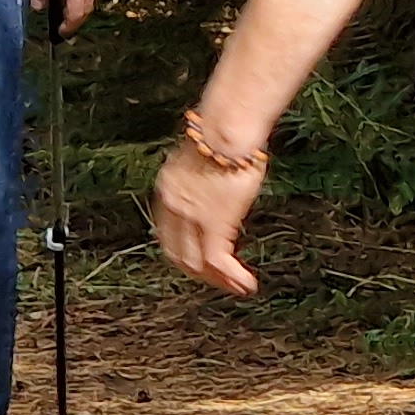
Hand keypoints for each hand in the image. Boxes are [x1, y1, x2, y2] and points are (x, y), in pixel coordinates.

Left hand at [151, 138, 264, 295]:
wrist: (227, 127)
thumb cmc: (225, 132)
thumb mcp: (206, 159)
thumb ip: (205, 178)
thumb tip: (219, 183)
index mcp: (168, 189)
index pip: (168, 234)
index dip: (184, 253)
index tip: (201, 262)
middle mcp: (173, 206)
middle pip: (178, 254)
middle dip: (200, 274)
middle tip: (220, 281)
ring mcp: (191, 217)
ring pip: (196, 263)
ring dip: (217, 280)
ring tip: (235, 287)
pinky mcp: (214, 223)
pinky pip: (219, 261)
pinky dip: (232, 277)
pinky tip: (246, 283)